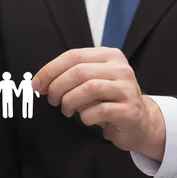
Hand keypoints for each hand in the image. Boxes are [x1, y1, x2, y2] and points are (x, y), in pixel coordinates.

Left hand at [32, 48, 165, 160]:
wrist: (139, 122)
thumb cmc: (109, 100)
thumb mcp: (91, 81)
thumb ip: (69, 77)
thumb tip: (39, 82)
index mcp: (109, 55)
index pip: (73, 56)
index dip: (50, 70)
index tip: (37, 84)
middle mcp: (120, 69)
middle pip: (79, 72)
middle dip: (58, 87)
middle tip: (53, 100)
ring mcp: (127, 89)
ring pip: (89, 89)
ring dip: (70, 101)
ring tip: (67, 109)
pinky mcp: (129, 110)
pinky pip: (99, 111)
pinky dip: (86, 116)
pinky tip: (86, 118)